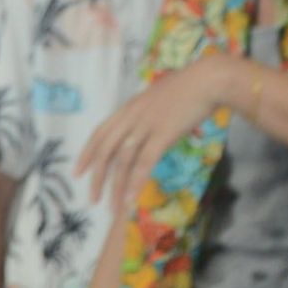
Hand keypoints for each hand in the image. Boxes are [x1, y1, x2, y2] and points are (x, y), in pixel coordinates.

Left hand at [76, 53, 244, 215]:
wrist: (210, 79)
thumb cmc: (190, 87)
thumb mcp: (158, 99)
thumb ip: (146, 115)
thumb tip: (145, 131)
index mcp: (128, 108)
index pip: (100, 133)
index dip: (87, 154)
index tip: (77, 172)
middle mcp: (132, 117)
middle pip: (106, 151)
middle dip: (97, 178)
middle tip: (92, 199)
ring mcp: (146, 125)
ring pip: (123, 161)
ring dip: (116, 188)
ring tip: (114, 208)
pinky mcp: (163, 134)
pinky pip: (144, 164)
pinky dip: (136, 184)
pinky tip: (131, 200)